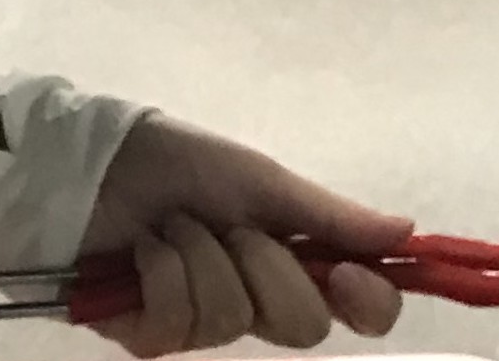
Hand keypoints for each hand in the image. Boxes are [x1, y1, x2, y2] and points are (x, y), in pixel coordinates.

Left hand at [80, 114, 411, 358]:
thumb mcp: (258, 179)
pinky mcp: (152, 337)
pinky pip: (178, 322)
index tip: (345, 271)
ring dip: (202, 256)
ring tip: (174, 225)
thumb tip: (407, 232)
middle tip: (236, 229)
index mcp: (291, 261)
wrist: (92, 162)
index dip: (367, 301)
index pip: (357, 308)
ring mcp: (202, 325)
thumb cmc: (177, 163)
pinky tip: (142, 250)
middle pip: (304, 326)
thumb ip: (328, 215)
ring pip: (235, 320)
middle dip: (269, 268)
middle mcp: (255, 302)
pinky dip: (162, 271)